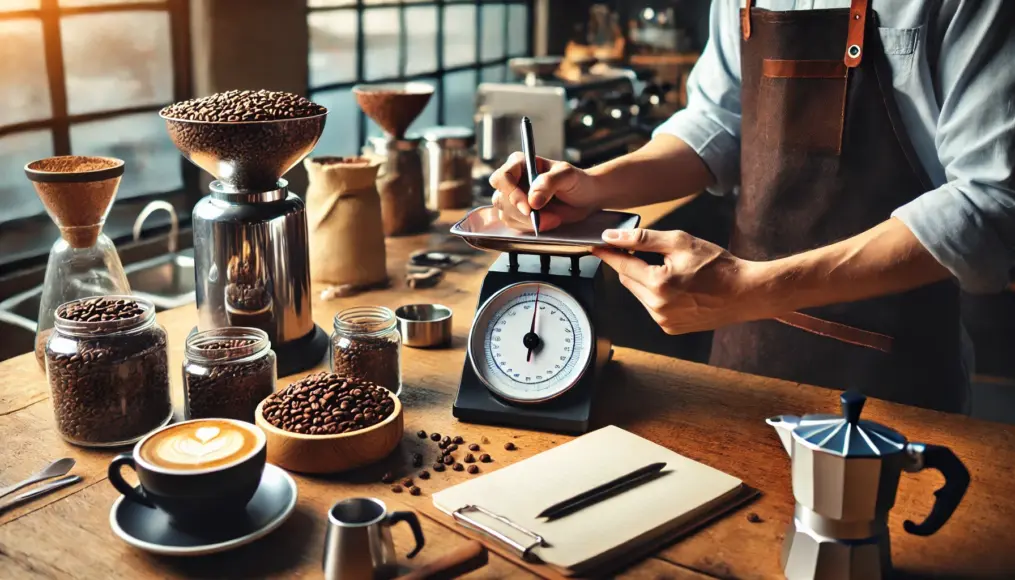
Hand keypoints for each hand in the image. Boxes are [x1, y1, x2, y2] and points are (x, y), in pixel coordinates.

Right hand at [488, 152, 599, 231]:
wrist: (586, 198)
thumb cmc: (577, 181)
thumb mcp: (567, 175)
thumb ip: (549, 182)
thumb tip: (533, 200)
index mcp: (520, 164)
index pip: (503, 177)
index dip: (512, 193)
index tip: (529, 207)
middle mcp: (513, 180)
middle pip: (500, 198)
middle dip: (520, 211)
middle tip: (540, 216)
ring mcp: (514, 198)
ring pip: (505, 214)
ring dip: (527, 221)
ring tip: (552, 218)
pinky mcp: (518, 214)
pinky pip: (513, 224)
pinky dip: (529, 227)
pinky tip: (547, 222)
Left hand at [591, 228, 776, 334]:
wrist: (745, 292)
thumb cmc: (717, 265)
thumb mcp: (680, 242)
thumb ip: (642, 240)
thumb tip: (612, 238)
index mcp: (658, 284)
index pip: (621, 265)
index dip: (608, 253)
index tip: (595, 245)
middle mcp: (657, 307)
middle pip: (628, 280)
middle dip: (632, 264)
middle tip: (647, 252)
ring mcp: (663, 321)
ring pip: (640, 293)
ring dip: (645, 280)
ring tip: (672, 270)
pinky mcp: (670, 328)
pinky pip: (652, 306)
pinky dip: (657, 294)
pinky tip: (678, 287)